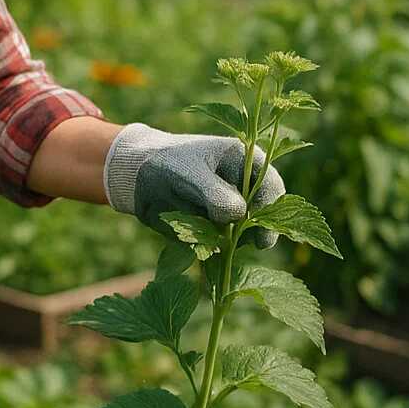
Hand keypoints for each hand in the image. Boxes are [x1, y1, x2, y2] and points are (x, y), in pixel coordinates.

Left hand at [103, 123, 286, 248]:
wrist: (137, 178)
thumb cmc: (166, 163)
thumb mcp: (190, 173)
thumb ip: (216, 194)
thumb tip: (238, 216)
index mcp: (245, 161)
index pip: (271, 187)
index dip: (271, 209)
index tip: (262, 232)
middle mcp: (243, 186)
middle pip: (263, 214)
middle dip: (254, 229)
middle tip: (251, 244)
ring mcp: (231, 208)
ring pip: (243, 232)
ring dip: (230, 239)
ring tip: (208, 234)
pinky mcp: (216, 227)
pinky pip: (222, 243)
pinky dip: (213, 246)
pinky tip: (200, 242)